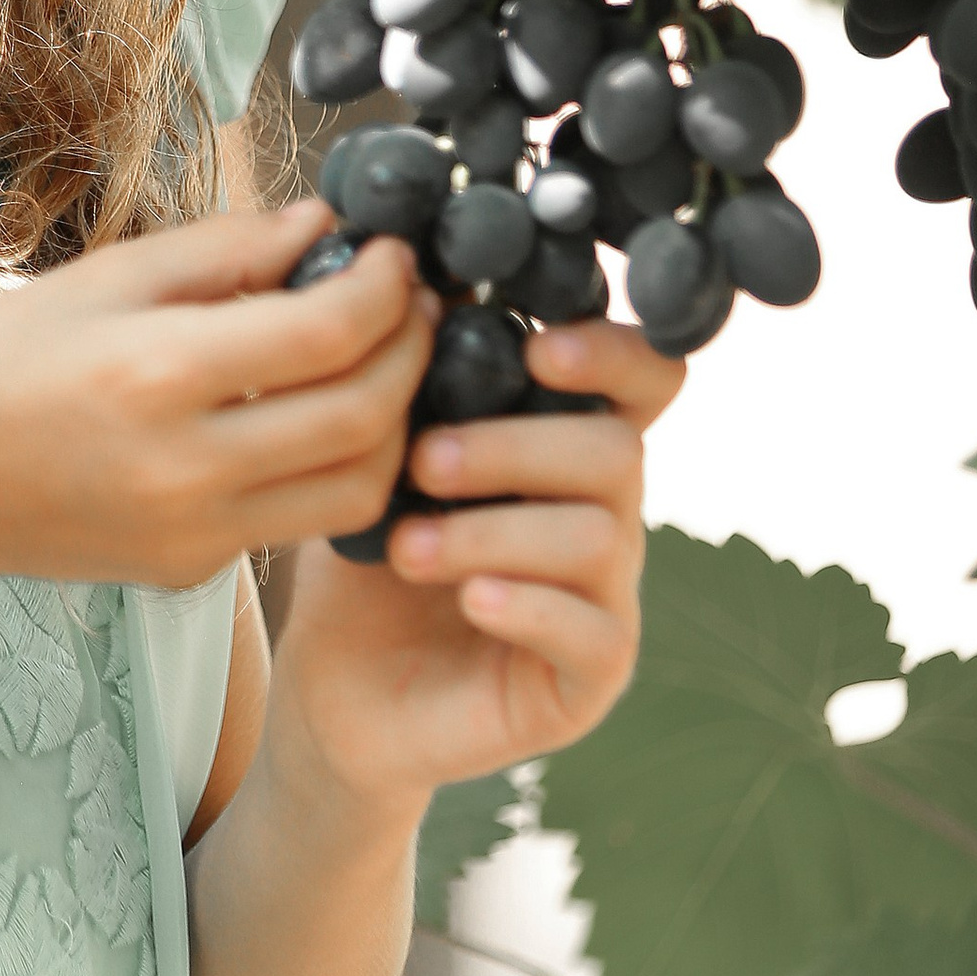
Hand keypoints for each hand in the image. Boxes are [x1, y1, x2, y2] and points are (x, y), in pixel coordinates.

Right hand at [0, 197, 438, 600]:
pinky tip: (322, 415)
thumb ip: (224, 249)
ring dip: (397, 424)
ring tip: (386, 363)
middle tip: (415, 304)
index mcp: (155, 373)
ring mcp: (194, 532)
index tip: (394, 253)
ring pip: (360, 489)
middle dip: (413, 352)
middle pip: (365, 417)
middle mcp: (185, 466)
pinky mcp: (195, 569)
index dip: (386, 287)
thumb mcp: (100, 280)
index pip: (327, 332)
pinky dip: (338, 466)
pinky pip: (303, 520)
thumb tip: (326, 226)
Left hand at [270, 312, 682, 820]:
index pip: (643, 383)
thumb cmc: (364, 567)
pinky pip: (592, 632)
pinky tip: (469, 599)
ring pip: (598, 537)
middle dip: (514, 446)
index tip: (536, 348)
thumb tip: (430, 281)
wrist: (333, 694)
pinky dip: (526, 604)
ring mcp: (606, 601)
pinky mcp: (589, 679)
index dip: (611, 353)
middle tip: (423, 463)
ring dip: (493, 531)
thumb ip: (417, 388)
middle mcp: (604, 518)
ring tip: (407, 548)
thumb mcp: (377, 465)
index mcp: (564, 451)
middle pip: (616, 451)